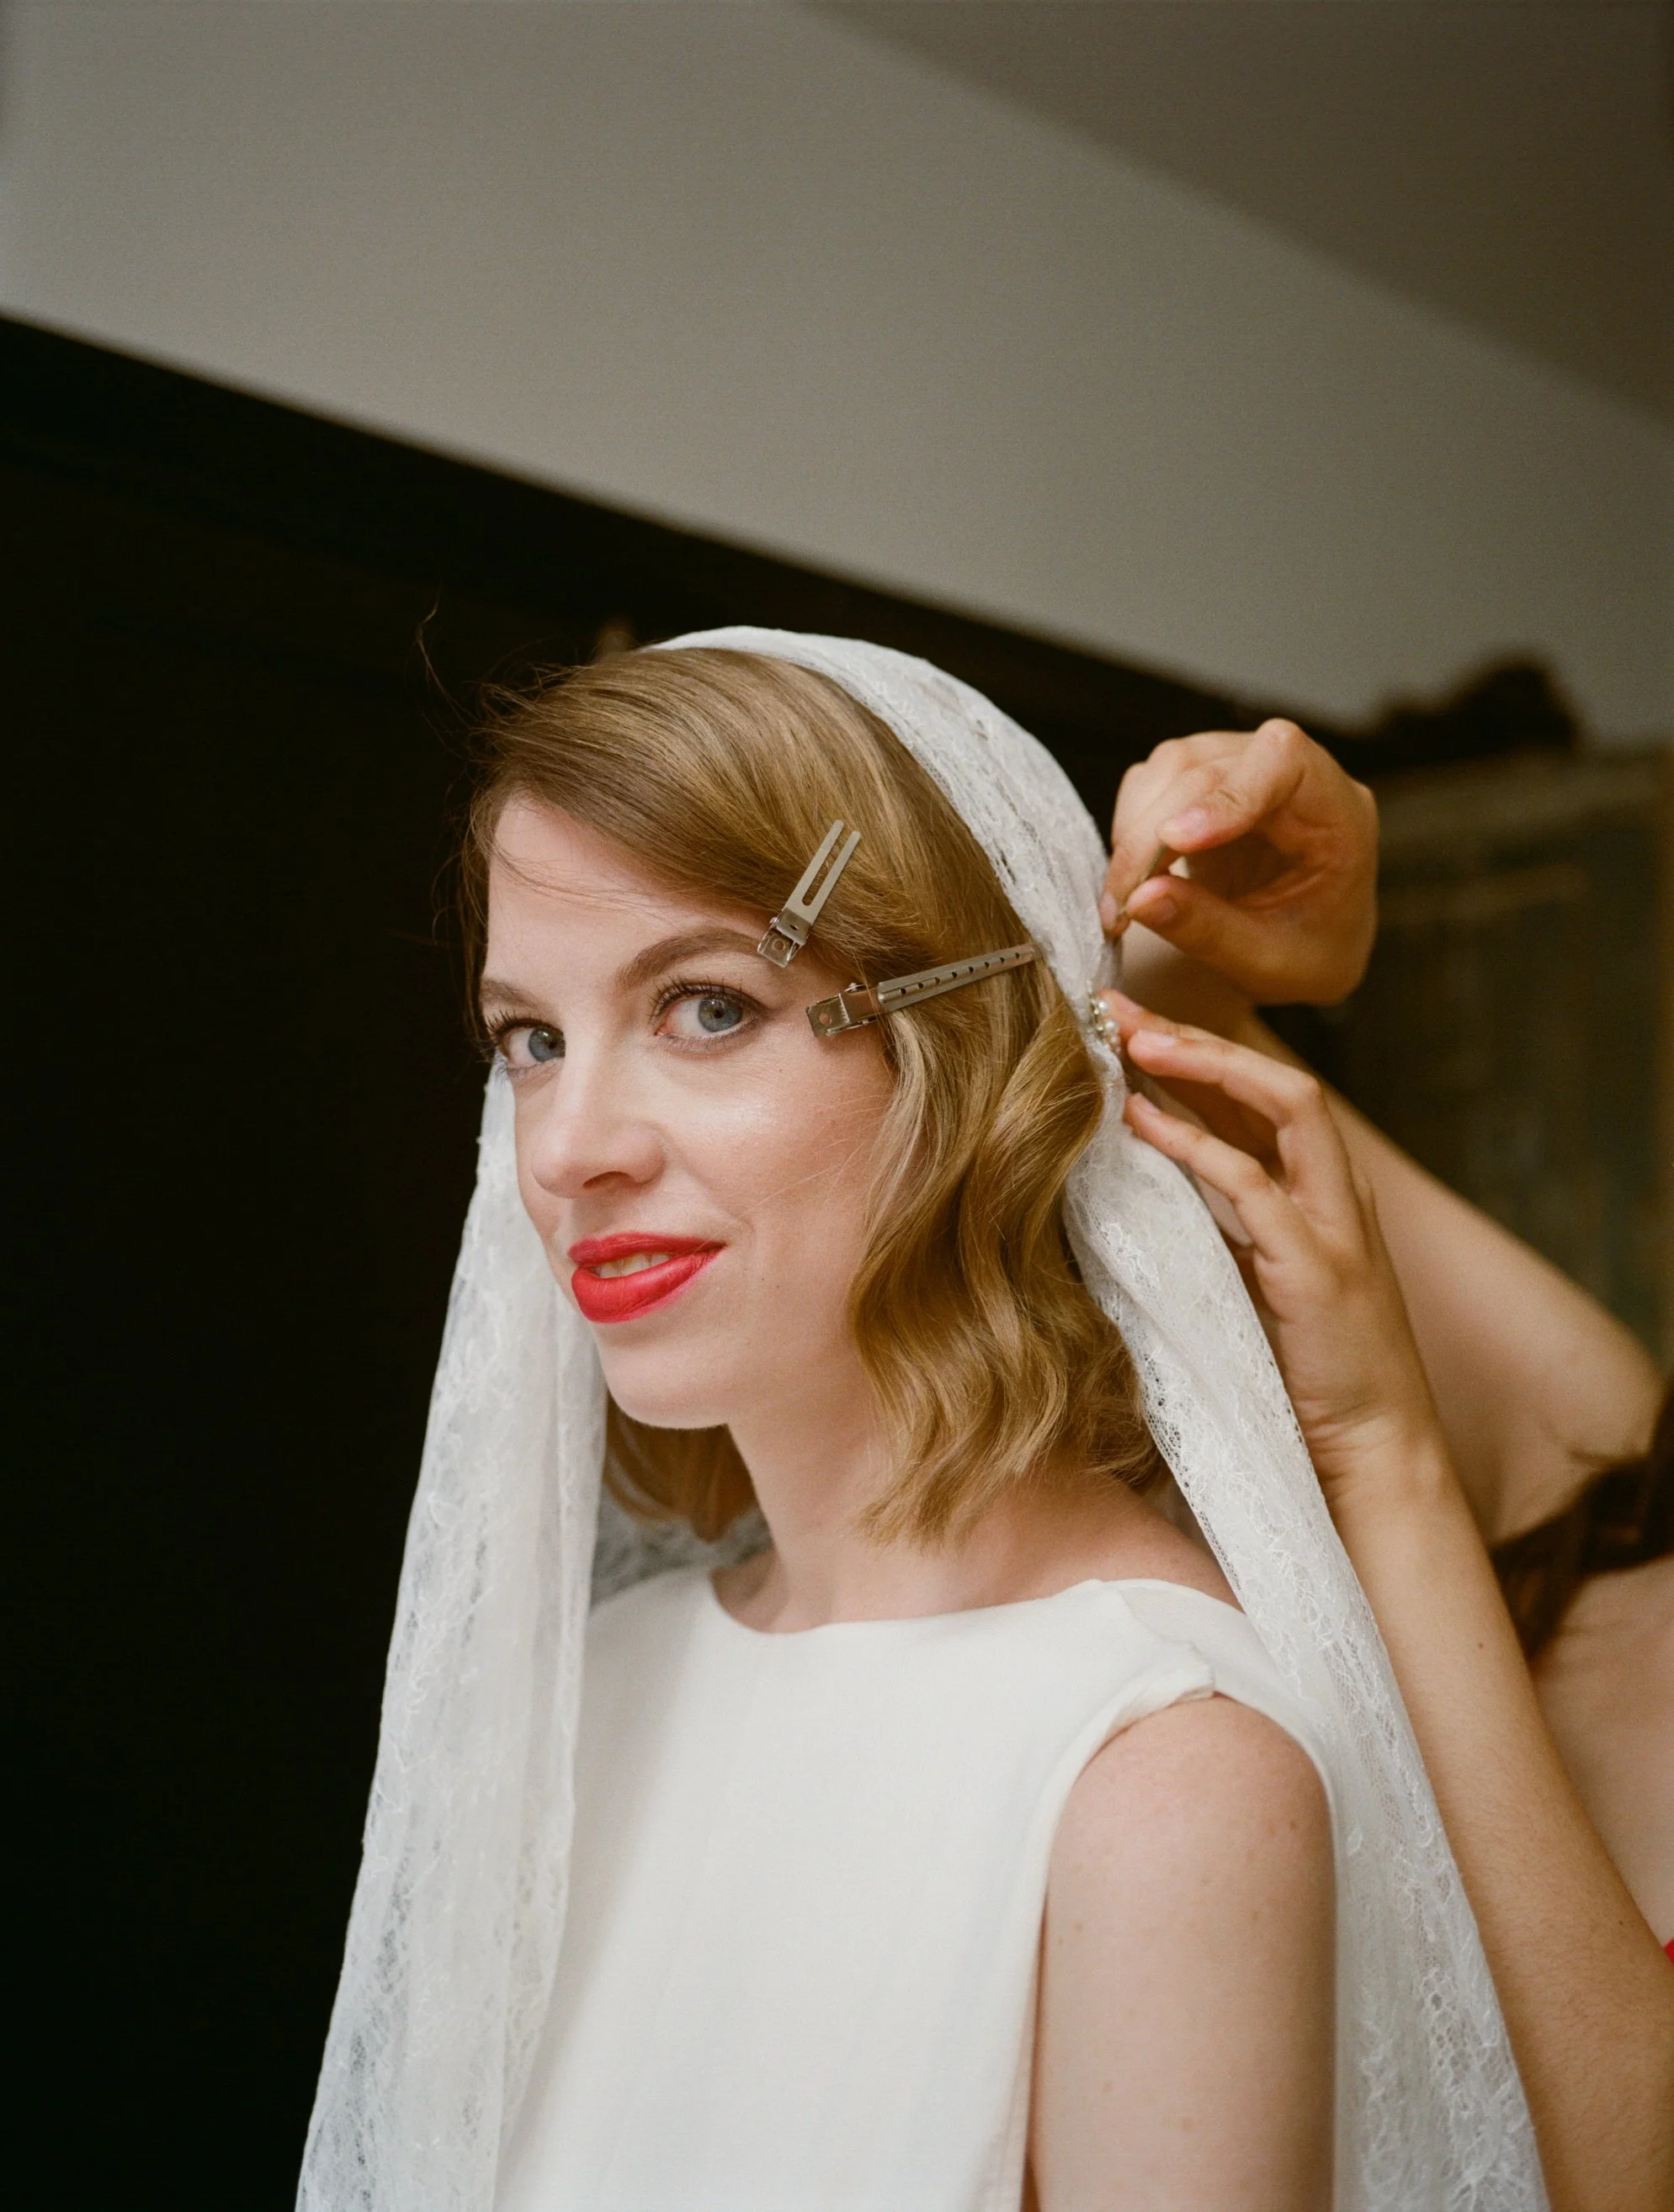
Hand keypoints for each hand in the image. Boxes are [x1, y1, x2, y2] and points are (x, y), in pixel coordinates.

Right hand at [1102, 721, 1377, 1004]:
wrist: (1309, 954)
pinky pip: (1155, 782)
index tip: (1175, 841)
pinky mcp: (1206, 786)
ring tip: (1123, 897)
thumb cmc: (1308, 955)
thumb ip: (1208, 931)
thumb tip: (1140, 899)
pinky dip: (1131, 827)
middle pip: (1210, 766)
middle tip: (1123, 901)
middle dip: (1154, 831)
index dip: (1227, 792)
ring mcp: (1246, 772)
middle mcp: (1294, 777)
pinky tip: (1133, 876)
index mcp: (1337, 813)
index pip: (1284, 760)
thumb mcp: (1267, 962)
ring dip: (1136, 827)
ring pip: (1174, 766)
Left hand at [1103, 993, 1446, 1511]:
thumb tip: (1148, 1182)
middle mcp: (1336, 1195)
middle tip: (1117, 1005)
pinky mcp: (1316, 1269)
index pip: (1267, 1094)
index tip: (1131, 1025)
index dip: (1203, 1053)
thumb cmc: (1310, 1375)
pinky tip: (1141, 1123)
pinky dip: (1194, 1146)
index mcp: (1323, 1194)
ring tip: (1131, 1040)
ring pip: (1282, 1106)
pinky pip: (1254, 1186)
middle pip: (1275, 1080)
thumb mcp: (1259, 1281)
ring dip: (1203, 1065)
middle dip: (1197, 1034)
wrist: (1374, 1451)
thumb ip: (1225, 1227)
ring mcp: (1333, 1227)